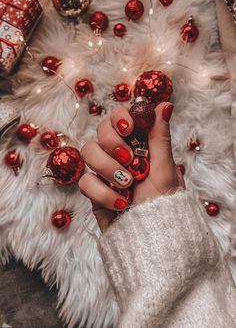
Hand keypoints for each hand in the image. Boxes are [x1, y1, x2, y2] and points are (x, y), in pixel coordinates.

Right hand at [80, 102, 184, 230]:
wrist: (152, 239)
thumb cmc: (165, 204)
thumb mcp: (165, 169)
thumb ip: (160, 136)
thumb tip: (165, 104)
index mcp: (139, 143)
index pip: (121, 117)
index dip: (121, 117)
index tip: (129, 129)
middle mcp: (120, 152)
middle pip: (101, 129)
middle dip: (112, 142)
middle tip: (129, 159)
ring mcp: (105, 170)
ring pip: (88, 151)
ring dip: (107, 167)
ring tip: (128, 184)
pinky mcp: (94, 190)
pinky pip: (85, 181)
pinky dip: (103, 192)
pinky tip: (122, 203)